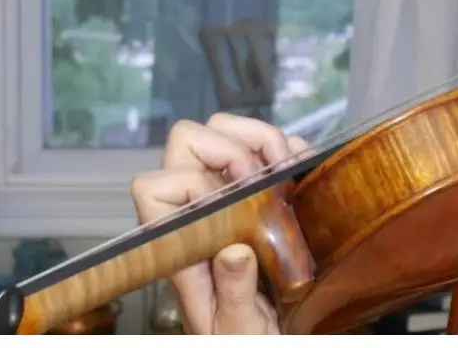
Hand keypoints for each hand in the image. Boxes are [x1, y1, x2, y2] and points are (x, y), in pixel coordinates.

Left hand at [130, 113, 308, 333]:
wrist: (263, 339)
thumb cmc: (242, 338)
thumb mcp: (237, 328)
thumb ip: (233, 294)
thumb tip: (234, 252)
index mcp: (179, 243)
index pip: (154, 188)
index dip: (191, 183)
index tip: (232, 202)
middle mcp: (196, 210)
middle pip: (187, 143)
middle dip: (231, 146)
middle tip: (264, 178)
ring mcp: (228, 195)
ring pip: (222, 129)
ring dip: (262, 139)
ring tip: (287, 170)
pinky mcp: (260, 189)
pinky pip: (266, 145)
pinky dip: (290, 147)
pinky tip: (303, 170)